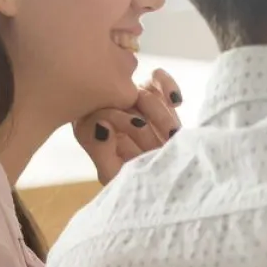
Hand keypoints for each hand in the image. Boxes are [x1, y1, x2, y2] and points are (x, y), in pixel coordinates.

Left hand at [73, 67, 183, 184]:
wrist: (164, 186)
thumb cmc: (133, 185)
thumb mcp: (113, 176)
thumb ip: (101, 153)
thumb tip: (101, 123)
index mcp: (90, 130)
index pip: (99, 110)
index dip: (119, 118)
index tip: (140, 131)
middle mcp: (108, 113)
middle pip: (121, 96)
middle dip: (144, 119)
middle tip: (163, 141)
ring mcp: (132, 105)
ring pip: (140, 88)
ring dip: (160, 110)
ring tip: (172, 134)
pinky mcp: (154, 99)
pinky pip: (157, 80)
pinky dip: (167, 86)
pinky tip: (176, 102)